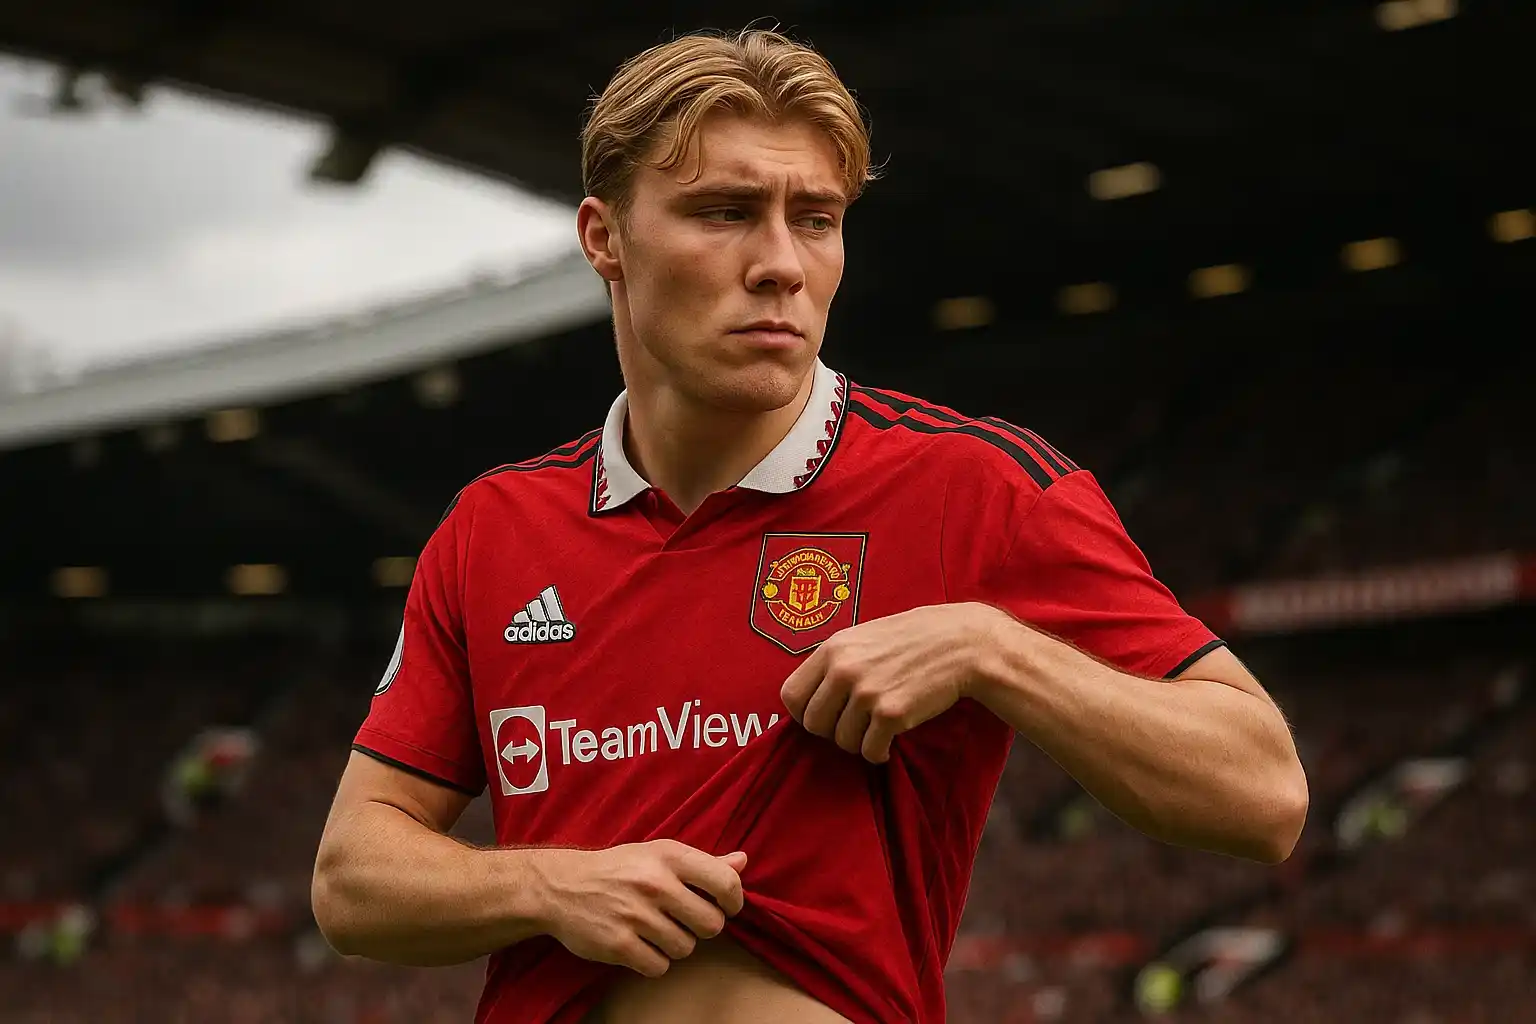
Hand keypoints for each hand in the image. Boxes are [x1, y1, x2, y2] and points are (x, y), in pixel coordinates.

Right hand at [535, 839, 747, 977]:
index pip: (725, 882)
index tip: (727, 907)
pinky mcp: (619, 944)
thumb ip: (703, 862)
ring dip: (675, 944)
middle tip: (683, 919)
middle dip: (702, 927)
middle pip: (711, 924)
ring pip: (686, 948)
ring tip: (655, 929)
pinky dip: (653, 961)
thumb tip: (743, 862)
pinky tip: (640, 944)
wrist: (561, 887)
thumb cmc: (619, 869)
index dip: (735, 901)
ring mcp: (636, 915)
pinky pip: (660, 966)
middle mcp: (655, 884)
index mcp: (669, 856)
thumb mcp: (658, 854)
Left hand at [780, 603, 999, 763]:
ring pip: (842, 741)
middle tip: (854, 725)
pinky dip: (879, 753)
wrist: (962, 644)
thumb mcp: (865, 636)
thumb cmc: (914, 639)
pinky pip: (870, 751)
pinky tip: (889, 742)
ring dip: (858, 742)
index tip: (824, 715)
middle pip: (813, 724)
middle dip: (831, 731)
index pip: (791, 695)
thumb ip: (836, 661)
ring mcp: (867, 693)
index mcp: (833, 649)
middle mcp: (844, 671)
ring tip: (876, 729)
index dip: (804, 712)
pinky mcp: (891, 715)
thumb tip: (812, 695)